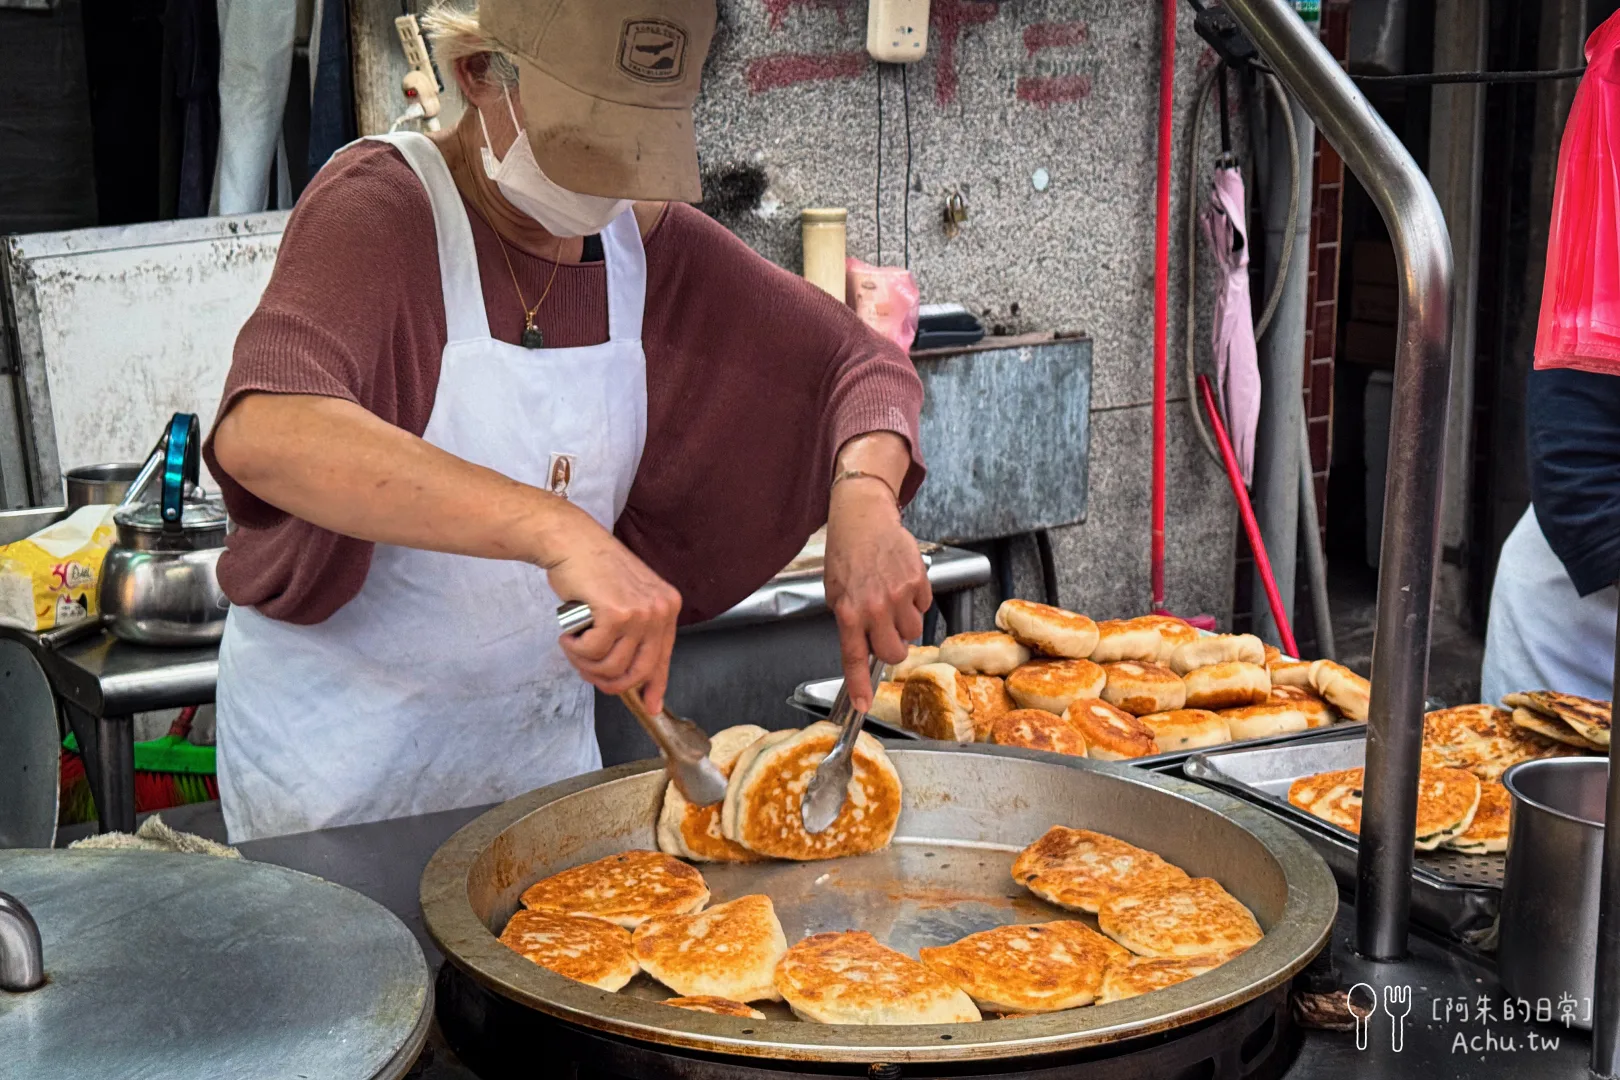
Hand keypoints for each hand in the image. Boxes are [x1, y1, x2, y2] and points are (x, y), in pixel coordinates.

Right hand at [542, 506, 681, 712]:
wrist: (572, 542)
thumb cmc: (593, 570)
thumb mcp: (627, 600)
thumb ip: (635, 635)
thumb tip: (636, 678)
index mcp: (667, 607)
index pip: (664, 658)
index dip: (655, 686)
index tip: (650, 705)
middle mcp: (660, 611)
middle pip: (638, 671)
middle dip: (610, 682)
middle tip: (589, 673)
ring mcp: (641, 612)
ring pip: (612, 666)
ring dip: (586, 663)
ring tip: (575, 644)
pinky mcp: (617, 614)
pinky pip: (593, 652)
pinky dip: (575, 649)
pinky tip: (570, 632)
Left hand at [824, 477, 931, 711]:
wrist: (864, 518)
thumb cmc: (846, 554)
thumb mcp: (835, 592)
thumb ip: (850, 622)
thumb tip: (867, 648)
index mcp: (849, 612)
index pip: (855, 658)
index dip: (859, 686)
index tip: (862, 706)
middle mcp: (874, 607)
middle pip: (894, 653)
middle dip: (892, 649)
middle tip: (885, 633)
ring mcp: (899, 595)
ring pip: (913, 633)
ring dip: (905, 624)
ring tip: (891, 600)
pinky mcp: (918, 581)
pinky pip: (924, 608)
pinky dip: (915, 602)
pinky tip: (901, 584)